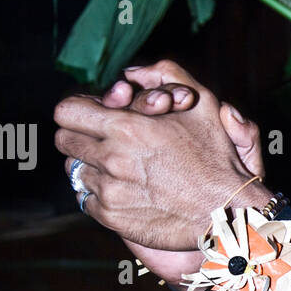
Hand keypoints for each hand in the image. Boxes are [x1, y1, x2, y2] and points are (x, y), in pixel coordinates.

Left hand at [55, 60, 269, 250]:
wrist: (225, 213)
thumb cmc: (215, 157)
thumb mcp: (201, 103)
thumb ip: (165, 73)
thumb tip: (129, 74)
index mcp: (127, 127)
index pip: (66, 112)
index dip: (78, 110)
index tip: (93, 116)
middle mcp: (111, 159)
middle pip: (64, 141)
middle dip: (80, 136)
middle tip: (101, 140)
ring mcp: (109, 190)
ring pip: (74, 170)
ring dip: (91, 165)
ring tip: (117, 166)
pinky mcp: (111, 216)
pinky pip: (85, 198)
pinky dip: (99, 193)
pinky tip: (123, 190)